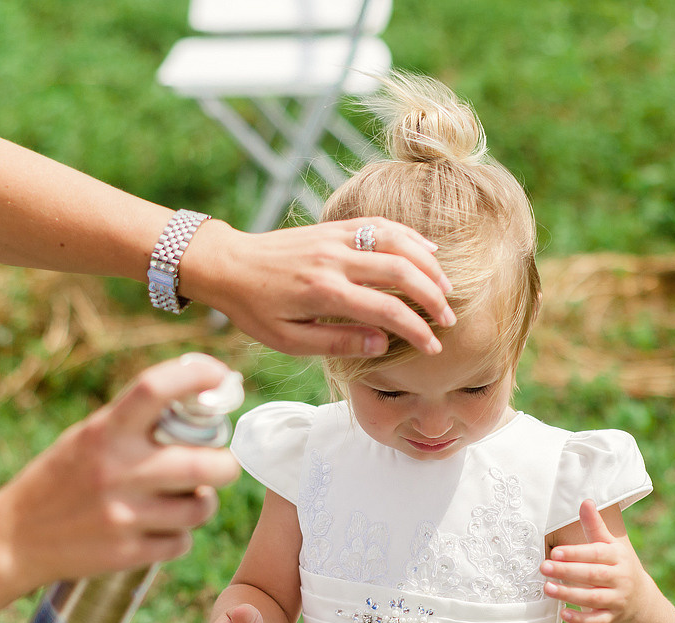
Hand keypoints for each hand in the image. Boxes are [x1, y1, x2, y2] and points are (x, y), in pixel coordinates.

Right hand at [0, 353, 241, 590]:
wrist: (14, 539)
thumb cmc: (62, 479)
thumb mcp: (88, 437)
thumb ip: (136, 423)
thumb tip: (202, 403)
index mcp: (105, 431)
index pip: (155, 388)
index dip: (197, 375)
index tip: (219, 375)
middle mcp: (115, 470)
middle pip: (204, 463)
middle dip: (225, 464)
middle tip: (220, 464)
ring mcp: (121, 515)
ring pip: (200, 507)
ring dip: (204, 502)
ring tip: (188, 498)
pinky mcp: (125, 554)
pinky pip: (181, 542)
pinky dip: (179, 536)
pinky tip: (160, 528)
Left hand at [185, 218, 455, 357]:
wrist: (227, 264)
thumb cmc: (255, 309)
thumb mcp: (289, 340)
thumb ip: (337, 341)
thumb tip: (381, 344)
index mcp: (323, 293)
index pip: (385, 310)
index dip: (415, 330)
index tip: (432, 346)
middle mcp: (334, 260)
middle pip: (400, 271)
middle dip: (431, 296)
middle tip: (448, 318)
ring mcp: (335, 238)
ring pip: (396, 242)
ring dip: (427, 264)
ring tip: (445, 287)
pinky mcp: (333, 227)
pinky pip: (380, 225)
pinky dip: (408, 236)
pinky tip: (426, 250)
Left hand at [541, 500, 648, 622]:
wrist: (641, 599)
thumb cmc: (618, 565)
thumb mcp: (610, 545)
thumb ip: (595, 526)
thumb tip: (585, 501)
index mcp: (618, 557)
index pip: (596, 554)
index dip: (576, 553)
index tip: (555, 551)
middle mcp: (620, 578)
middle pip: (593, 575)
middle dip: (567, 572)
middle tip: (544, 567)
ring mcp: (617, 600)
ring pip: (593, 599)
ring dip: (569, 595)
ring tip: (547, 588)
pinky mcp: (612, 618)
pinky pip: (597, 621)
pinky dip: (580, 620)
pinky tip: (563, 614)